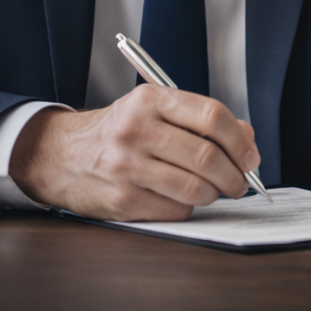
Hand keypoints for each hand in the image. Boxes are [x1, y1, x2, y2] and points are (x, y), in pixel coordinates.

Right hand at [7, 84, 259, 219]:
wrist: (59, 155)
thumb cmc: (120, 132)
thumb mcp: (155, 111)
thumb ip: (201, 120)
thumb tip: (248, 140)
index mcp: (151, 100)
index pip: (212, 116)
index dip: (240, 140)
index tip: (251, 157)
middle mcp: (136, 130)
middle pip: (207, 156)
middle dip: (235, 175)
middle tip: (241, 183)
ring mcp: (125, 166)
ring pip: (194, 188)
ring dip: (215, 194)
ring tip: (215, 192)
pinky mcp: (120, 199)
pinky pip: (174, 210)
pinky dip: (188, 208)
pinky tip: (181, 200)